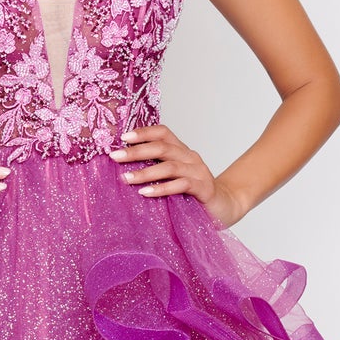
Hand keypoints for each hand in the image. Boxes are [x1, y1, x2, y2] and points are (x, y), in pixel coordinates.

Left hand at [109, 126, 244, 227]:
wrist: (224, 207)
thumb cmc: (193, 194)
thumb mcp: (173, 179)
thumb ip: (155, 171)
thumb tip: (123, 170)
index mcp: (181, 151)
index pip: (163, 133)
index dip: (143, 132)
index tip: (122, 137)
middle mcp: (190, 157)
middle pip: (162, 147)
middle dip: (137, 151)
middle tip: (116, 157)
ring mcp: (198, 172)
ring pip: (169, 166)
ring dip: (145, 172)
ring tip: (126, 178)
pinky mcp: (203, 188)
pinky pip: (181, 185)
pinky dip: (162, 188)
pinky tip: (146, 193)